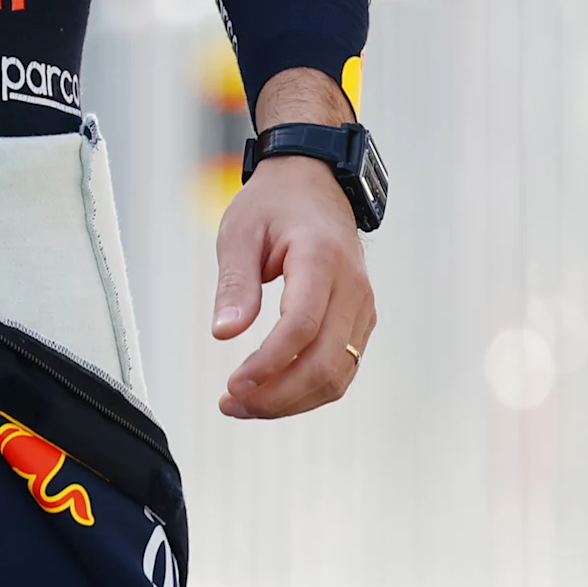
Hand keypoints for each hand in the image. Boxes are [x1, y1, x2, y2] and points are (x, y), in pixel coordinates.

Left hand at [209, 67, 376, 419]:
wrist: (315, 182)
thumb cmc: (274, 204)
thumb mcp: (240, 232)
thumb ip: (235, 283)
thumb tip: (224, 333)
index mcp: (321, 257)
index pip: (302, 326)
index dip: (268, 364)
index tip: (232, 384)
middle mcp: (352, 285)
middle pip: (324, 362)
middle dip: (277, 396)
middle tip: (231, 403)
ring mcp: (363, 305)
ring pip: (337, 375)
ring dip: (291, 401)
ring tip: (245, 404)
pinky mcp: (361, 320)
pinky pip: (342, 369)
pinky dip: (308, 391)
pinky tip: (272, 392)